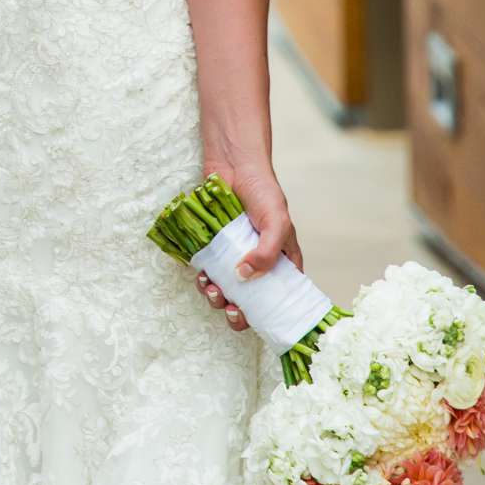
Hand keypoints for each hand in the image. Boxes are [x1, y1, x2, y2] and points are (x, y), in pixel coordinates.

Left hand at [194, 157, 301, 334]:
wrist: (232, 164)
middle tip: (231, 307)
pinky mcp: (213, 250)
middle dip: (239, 312)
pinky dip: (205, 281)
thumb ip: (267, 252)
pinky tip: (202, 276)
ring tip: (213, 289)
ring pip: (227, 292)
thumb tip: (243, 278)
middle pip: (251, 303)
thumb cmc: (262, 191)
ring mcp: (234, 258)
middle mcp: (258, 265)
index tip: (256, 320)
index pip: (282, 299)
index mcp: (281, 262)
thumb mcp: (276, 222)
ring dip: (218, 298)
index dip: (271, 316)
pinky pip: (208, 274)